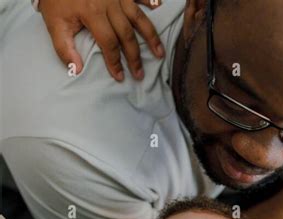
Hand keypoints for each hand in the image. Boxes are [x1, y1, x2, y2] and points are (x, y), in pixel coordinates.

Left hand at [38, 0, 164, 81]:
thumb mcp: (54, 23)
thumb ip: (64, 48)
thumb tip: (76, 70)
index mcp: (93, 13)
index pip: (109, 44)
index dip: (115, 62)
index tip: (120, 77)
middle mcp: (109, 3)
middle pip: (127, 34)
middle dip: (135, 57)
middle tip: (140, 74)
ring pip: (139, 17)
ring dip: (151, 36)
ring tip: (160, 53)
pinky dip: (150, 0)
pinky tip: (159, 7)